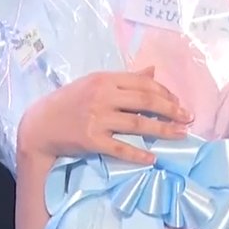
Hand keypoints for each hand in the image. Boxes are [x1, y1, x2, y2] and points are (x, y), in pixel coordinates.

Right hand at [17, 66, 192, 164]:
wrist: (39, 124)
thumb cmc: (70, 101)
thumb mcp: (95, 83)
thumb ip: (125, 79)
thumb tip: (153, 71)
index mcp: (105, 79)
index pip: (144, 84)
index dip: (165, 93)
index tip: (180, 102)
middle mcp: (102, 96)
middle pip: (145, 102)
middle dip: (171, 110)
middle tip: (188, 118)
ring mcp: (97, 118)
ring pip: (137, 124)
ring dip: (163, 130)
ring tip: (181, 135)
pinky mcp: (91, 139)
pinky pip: (120, 147)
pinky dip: (138, 154)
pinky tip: (152, 158)